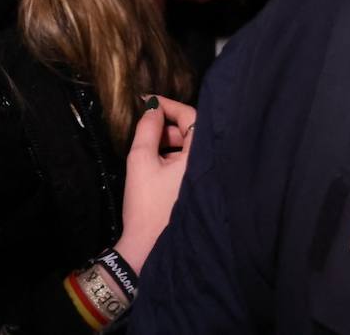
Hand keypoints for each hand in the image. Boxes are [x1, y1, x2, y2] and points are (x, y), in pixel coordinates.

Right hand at [114, 94, 197, 270]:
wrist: (148, 247)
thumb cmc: (146, 204)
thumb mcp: (141, 160)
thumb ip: (148, 128)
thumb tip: (152, 107)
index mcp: (201, 156)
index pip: (192, 116)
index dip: (169, 105)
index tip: (148, 101)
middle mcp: (209, 165)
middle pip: (193, 131)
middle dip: (168, 125)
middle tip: (145, 127)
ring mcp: (205, 179)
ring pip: (190, 147)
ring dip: (169, 141)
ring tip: (147, 148)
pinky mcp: (198, 189)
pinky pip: (189, 163)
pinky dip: (173, 157)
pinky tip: (155, 165)